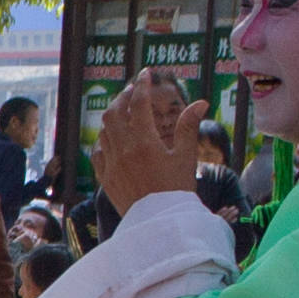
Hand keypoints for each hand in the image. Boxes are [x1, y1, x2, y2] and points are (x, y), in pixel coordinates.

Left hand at [92, 73, 199, 212]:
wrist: (161, 224)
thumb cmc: (177, 191)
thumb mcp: (186, 158)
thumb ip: (189, 128)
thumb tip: (200, 103)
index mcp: (144, 141)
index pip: (139, 103)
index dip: (143, 84)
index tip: (147, 73)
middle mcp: (123, 150)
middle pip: (115, 112)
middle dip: (124, 97)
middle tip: (134, 90)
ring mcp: (111, 164)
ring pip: (104, 131)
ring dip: (113, 117)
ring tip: (124, 111)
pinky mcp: (105, 179)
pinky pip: (98, 152)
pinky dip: (104, 140)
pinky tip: (112, 139)